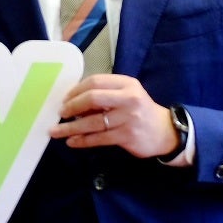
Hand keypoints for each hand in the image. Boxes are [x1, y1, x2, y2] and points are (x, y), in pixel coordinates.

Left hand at [51, 74, 180, 158]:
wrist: (165, 132)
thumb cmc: (140, 111)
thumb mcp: (127, 95)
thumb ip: (105, 94)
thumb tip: (73, 100)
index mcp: (127, 84)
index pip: (96, 81)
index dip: (76, 90)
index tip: (64, 98)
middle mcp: (129, 98)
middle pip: (93, 98)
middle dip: (72, 106)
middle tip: (60, 113)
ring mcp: (128, 118)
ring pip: (93, 122)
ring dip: (71, 127)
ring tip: (56, 131)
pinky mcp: (127, 136)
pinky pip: (99, 138)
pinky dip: (83, 140)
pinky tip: (72, 142)